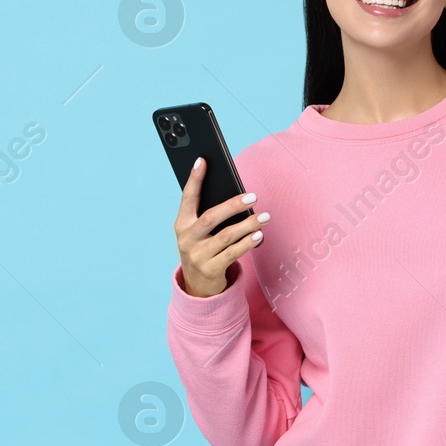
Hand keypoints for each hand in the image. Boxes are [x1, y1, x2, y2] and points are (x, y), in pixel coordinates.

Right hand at [174, 157, 268, 297]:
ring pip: (226, 235)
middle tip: (253, 197)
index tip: (203, 160)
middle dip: (233, 205)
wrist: (197, 285)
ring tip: (264, 217)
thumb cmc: (202, 248)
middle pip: (212, 217)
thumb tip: (235, 195)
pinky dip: (248, 243)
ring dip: (248, 225)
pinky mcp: (210, 270)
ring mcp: (198, 256)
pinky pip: (233, 253)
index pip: (188, 197)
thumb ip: (208, 215)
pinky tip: (259, 235)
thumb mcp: (198, 232)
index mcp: (181, 224)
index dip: (195, 179)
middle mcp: (187, 239)